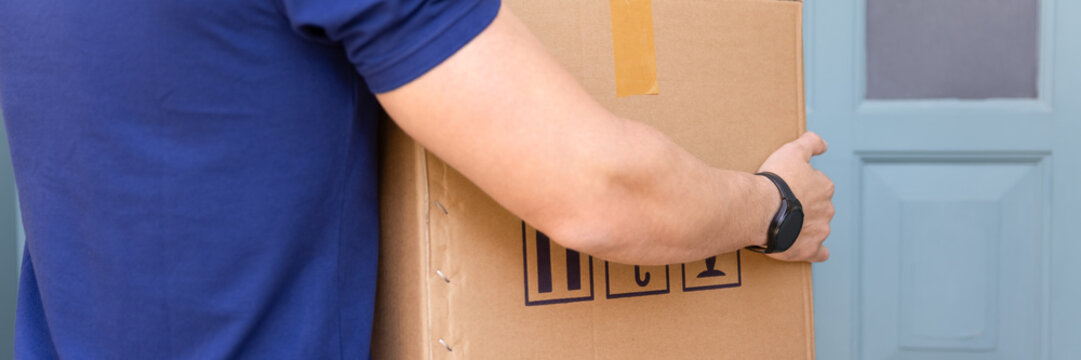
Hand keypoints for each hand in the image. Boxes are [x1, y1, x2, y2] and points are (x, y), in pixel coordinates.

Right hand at [756, 132, 834, 262]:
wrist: (760, 210)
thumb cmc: (775, 181)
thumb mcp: (792, 152)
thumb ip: (810, 143)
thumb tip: (823, 144)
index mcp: (824, 187)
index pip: (819, 185)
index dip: (803, 185)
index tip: (789, 187)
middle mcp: (826, 209)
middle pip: (819, 207)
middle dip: (806, 207)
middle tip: (784, 205)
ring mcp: (819, 231)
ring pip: (818, 228)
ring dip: (806, 227)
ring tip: (784, 225)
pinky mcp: (808, 250)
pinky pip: (818, 253)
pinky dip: (814, 251)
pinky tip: (805, 248)